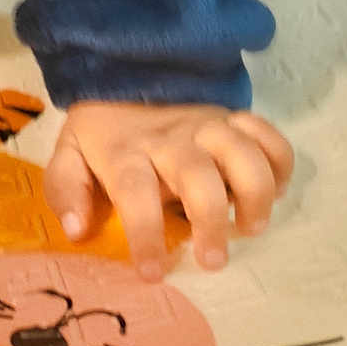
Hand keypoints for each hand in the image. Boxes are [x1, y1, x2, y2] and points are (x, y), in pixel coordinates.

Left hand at [44, 100, 291, 281]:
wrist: (127, 71)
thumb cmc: (104, 131)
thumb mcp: (71, 154)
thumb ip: (66, 190)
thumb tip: (77, 231)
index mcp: (126, 152)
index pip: (135, 192)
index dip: (145, 234)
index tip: (153, 274)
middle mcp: (171, 139)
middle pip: (198, 175)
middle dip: (211, 222)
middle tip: (213, 261)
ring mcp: (207, 125)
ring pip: (243, 153)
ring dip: (255, 194)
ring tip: (250, 227)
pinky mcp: (234, 119)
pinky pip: (269, 135)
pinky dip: (280, 162)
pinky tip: (274, 190)